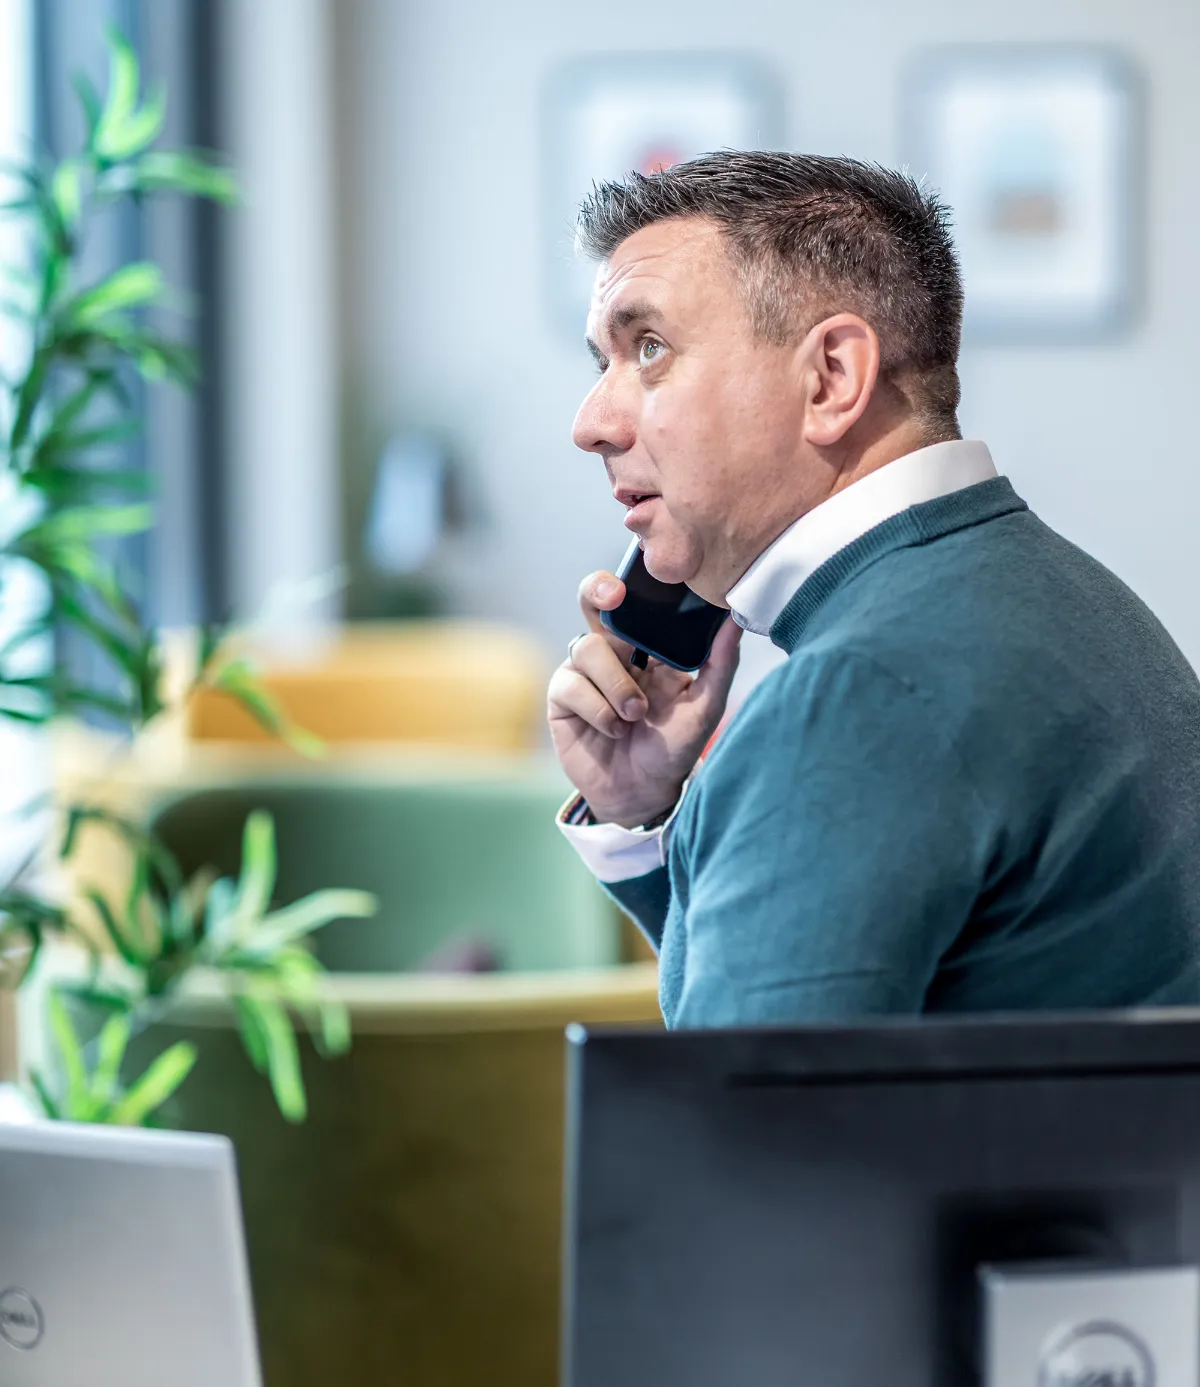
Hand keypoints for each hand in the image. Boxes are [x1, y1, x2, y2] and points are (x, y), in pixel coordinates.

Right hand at [547, 570, 741, 827]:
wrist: (642, 793)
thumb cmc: (673, 748)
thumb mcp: (705, 707)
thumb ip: (720, 664)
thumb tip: (735, 619)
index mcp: (647, 645)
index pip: (636, 600)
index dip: (631, 581)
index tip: (637, 579)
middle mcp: (613, 651)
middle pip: (593, 600)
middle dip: (598, 590)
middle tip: (614, 597)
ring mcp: (584, 672)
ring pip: (587, 648)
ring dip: (616, 685)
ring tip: (634, 716)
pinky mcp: (562, 697)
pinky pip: (571, 684)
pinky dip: (597, 709)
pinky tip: (613, 730)